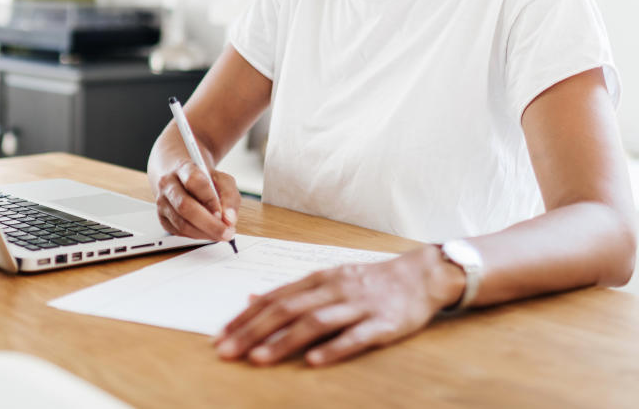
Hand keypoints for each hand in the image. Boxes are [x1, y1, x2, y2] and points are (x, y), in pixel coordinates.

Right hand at [154, 160, 239, 242]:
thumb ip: (229, 197)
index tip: (223, 213)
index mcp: (183, 168)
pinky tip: (207, 233)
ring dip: (204, 233)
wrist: (182, 179)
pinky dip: (196, 236)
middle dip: (209, 224)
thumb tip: (229, 220)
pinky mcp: (162, 217)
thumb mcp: (222, 180)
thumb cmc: (204, 179)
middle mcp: (168, 184)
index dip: (209, 199)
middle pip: (185, 206)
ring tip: (220, 234)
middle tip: (226, 232)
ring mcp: (162, 201)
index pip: (194, 181)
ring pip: (181, 223)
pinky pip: (179, 232)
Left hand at [213, 245, 463, 366]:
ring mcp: (358, 305)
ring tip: (258, 359)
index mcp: (317, 279)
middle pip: (287, 309)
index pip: (273, 298)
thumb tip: (250, 299)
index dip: (244, 318)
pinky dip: (333, 349)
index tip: (219, 336)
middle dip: (253, 331)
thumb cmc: (368, 282)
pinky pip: (355, 336)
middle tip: (226, 351)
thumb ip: (291, 292)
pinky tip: (313, 362)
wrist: (420, 276)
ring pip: (315, 322)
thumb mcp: (326, 279)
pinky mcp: (383, 323)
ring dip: (283, 341)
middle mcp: (333, 289)